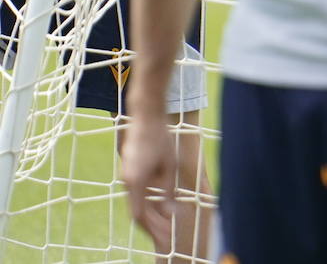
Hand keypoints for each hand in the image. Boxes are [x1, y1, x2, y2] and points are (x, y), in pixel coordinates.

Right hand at [120, 112, 176, 251]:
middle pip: (137, 214)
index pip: (140, 215)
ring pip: (136, 205)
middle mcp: (127, 182)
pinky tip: (161, 210)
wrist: (145, 118)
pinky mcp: (129, 174)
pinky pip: (137, 196)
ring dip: (151, 217)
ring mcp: (126, 178)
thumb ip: (168, 191)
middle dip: (152, 227)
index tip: (165, 239)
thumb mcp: (170, 166)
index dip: (152, 230)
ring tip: (167, 227)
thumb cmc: (160, 139)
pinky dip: (148, 205)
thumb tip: (170, 213)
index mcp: (135, 182)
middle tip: (167, 239)